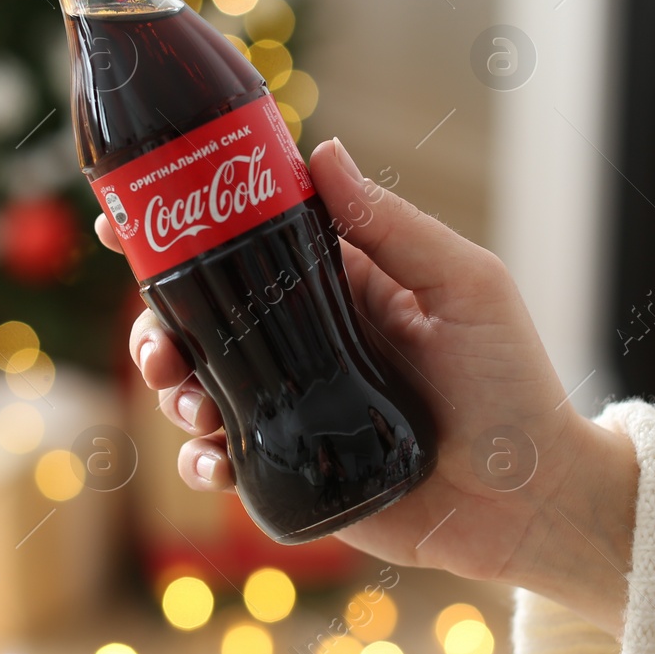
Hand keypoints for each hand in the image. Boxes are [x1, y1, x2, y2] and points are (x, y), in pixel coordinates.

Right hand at [98, 138, 638, 634]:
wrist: (530, 501)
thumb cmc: (513, 386)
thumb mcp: (464, 287)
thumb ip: (393, 226)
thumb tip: (321, 152)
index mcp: (343, 285)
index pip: (252, 241)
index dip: (186, 227)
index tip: (124, 219)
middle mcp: (310, 340)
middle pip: (207, 315)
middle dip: (160, 322)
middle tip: (157, 341)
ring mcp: (298, 405)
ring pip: (202, 384)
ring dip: (171, 387)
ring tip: (186, 400)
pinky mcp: (296, 468)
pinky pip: (226, 460)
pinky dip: (201, 460)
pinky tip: (214, 461)